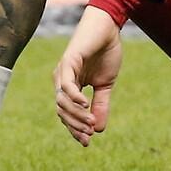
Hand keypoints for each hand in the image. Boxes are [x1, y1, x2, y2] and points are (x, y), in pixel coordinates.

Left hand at [53, 6, 123, 146]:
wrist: (109, 29)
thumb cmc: (105, 53)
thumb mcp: (105, 84)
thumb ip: (100, 105)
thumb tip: (99, 129)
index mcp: (69, 87)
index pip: (66, 114)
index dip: (75, 129)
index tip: (87, 142)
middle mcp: (62, 81)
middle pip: (61, 111)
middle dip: (75, 126)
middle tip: (89, 135)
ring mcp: (63, 72)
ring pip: (61, 101)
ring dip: (76, 115)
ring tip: (91, 122)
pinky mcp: (68, 62)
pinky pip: (66, 85)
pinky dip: (74, 97)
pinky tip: (85, 105)